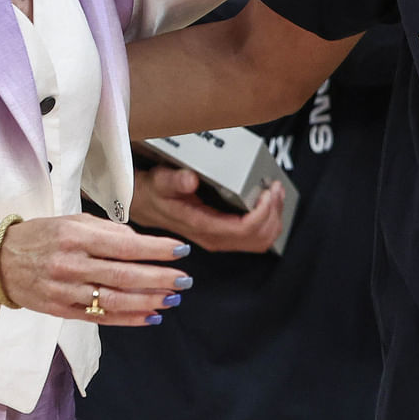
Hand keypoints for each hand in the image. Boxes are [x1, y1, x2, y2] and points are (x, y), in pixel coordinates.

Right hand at [0, 214, 190, 326]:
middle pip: (123, 276)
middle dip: (159, 279)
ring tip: (172, 299)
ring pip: (114, 300)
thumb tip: (141, 242)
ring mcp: (65, 290)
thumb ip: (108, 231)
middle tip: (185, 280)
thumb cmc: (42, 236)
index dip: (156, 249)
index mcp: (75, 235)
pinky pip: (100, 317)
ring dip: (148, 301)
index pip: (124, 245)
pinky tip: (150, 316)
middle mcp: (70, 263)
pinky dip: (128, 319)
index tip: (181, 250)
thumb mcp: (73, 220)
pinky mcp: (60, 310)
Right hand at [130, 165, 285, 252]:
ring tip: (274, 193)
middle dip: (273, 213)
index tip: (267, 191)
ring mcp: (221, 238)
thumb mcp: (159, 181)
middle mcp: (215, 238)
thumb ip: (174, 180)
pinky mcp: (225, 234)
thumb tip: (190, 179)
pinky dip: (267, 220)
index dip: (263, 212)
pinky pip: (255, 236)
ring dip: (273, 218)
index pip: (244, 229)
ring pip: (260, 240)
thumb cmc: (153, 192)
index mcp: (203, 226)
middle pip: (259, 238)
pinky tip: (266, 202)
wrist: (144, 204)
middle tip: (274, 188)